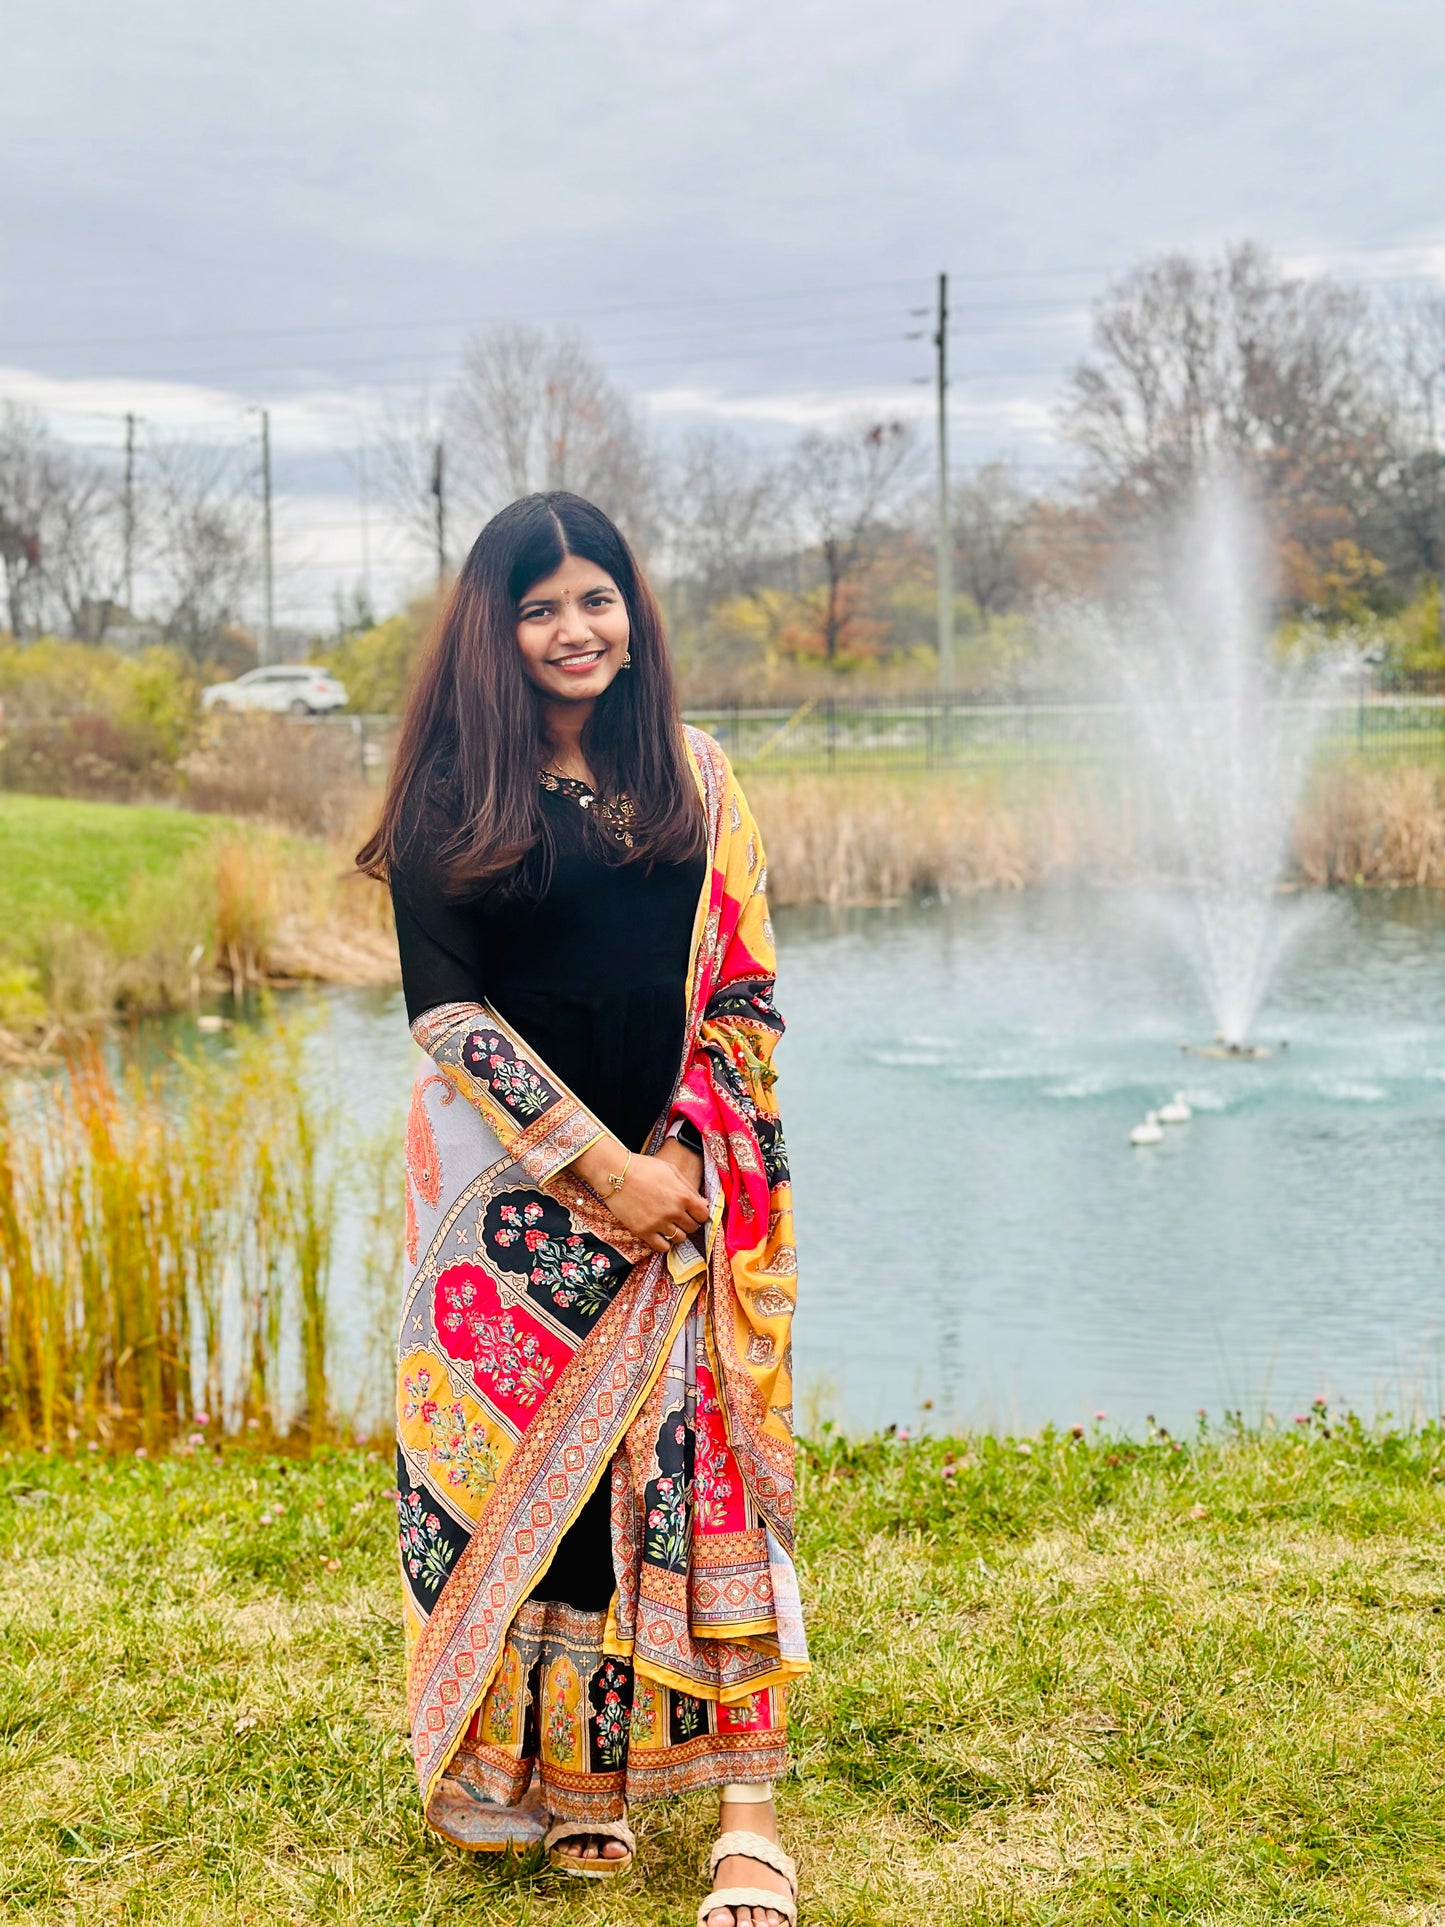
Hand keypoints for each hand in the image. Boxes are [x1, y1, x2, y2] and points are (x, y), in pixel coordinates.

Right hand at [575, 1140, 707, 1254]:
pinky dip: (664, 1243)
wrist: (615, 1173)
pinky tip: (660, 1234)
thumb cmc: (643, 1168)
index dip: (700, 1214)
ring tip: (669, 1225)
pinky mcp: (643, 1232)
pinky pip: (662, 1247)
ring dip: (677, 1233)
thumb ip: (689, 1188)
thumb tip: (703, 1204)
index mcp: (683, 1195)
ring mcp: (658, 1223)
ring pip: (679, 1238)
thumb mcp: (671, 1170)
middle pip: (692, 1227)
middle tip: (680, 1218)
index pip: (703, 1215)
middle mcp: (674, 1212)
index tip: (694, 1213)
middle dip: (689, 1223)